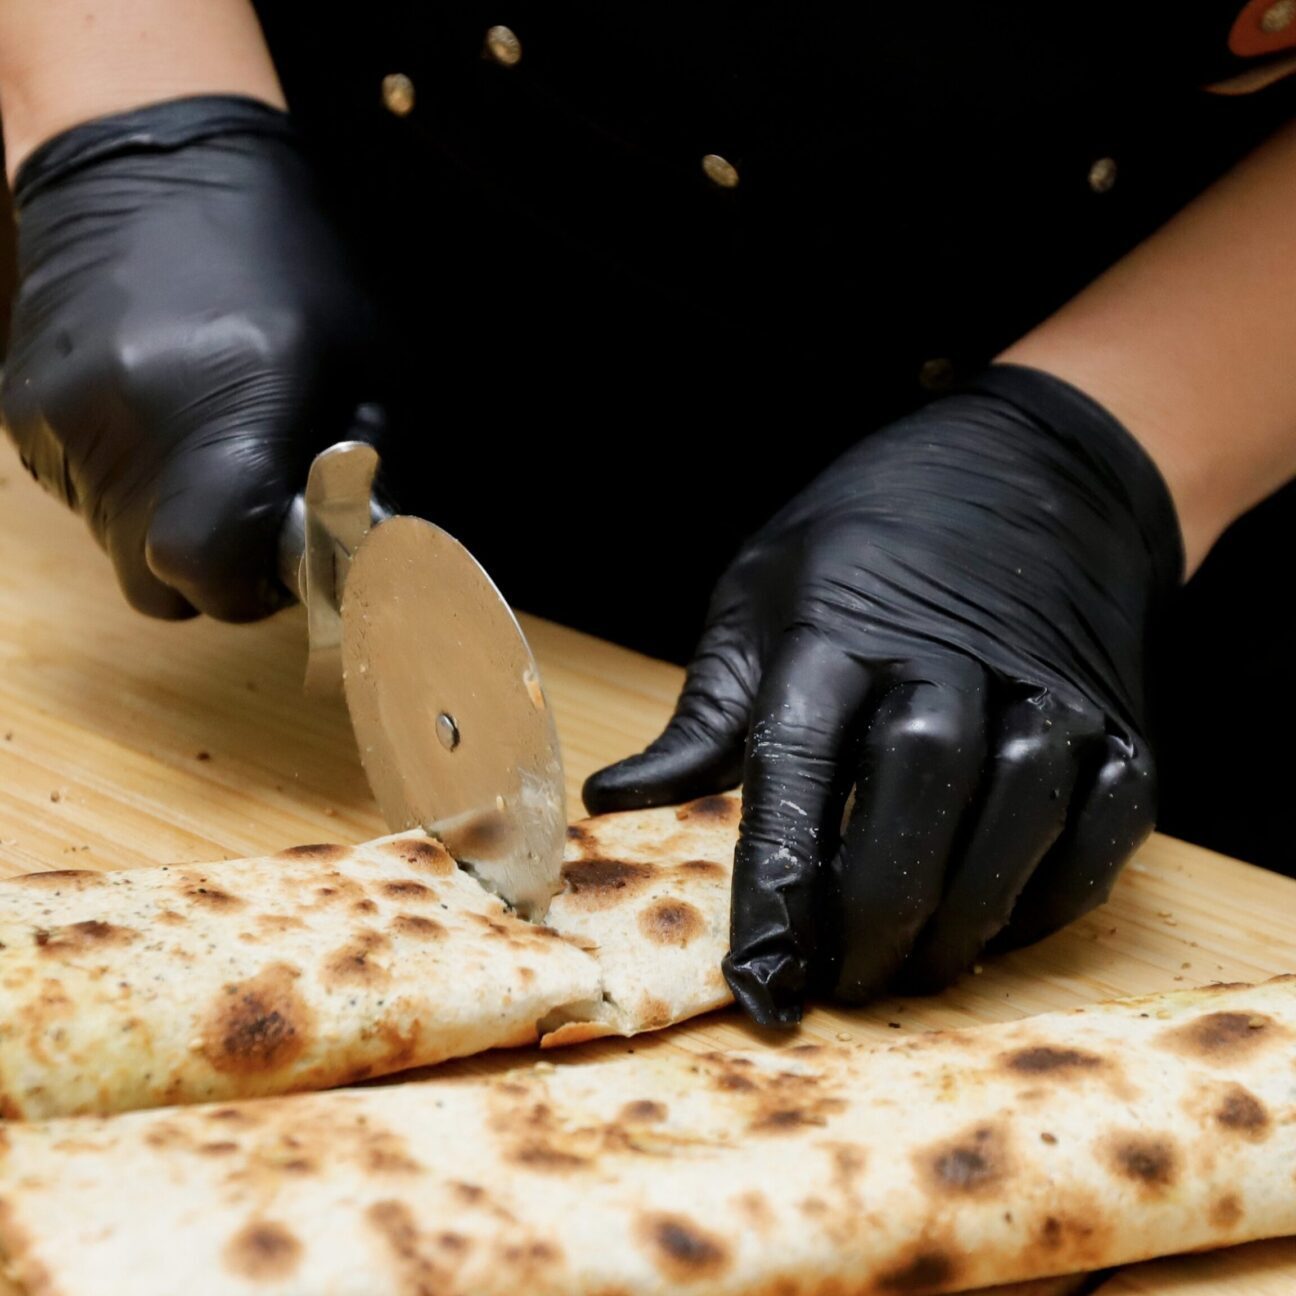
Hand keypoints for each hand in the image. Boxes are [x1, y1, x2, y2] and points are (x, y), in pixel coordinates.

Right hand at [1, 96, 381, 620]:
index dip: (251, 588)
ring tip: (204, 441)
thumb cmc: (288, 263)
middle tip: (248, 509)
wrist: (155, 163)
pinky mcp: (23, 410)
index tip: (279, 560)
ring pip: (117, 543)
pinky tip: (158, 416)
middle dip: (211, 568)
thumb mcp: (371, 366)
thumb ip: (366, 477)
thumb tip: (358, 557)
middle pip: (159, 581)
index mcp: (228, 418)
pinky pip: (82, 493)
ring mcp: (63, 420)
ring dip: (168, 521)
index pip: (210, 573)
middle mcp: (130, 429)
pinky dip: (125, 481)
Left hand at [585, 366, 1182, 1024]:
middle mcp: (950, 656)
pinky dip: (1049, 898)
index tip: (758, 978)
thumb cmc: (867, 543)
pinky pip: (1101, 830)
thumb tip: (617, 802)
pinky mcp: (1122, 722)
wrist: (1031, 472)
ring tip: (911, 971)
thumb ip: (705, 712)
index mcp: (837, 630)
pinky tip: (996, 928)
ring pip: (1018, 817)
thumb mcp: (760, 596)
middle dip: (876, 910)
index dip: (777, 884)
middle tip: (843, 984)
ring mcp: (1050, 687)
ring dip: (964, 918)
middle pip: (917, 796)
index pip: (798, 767)